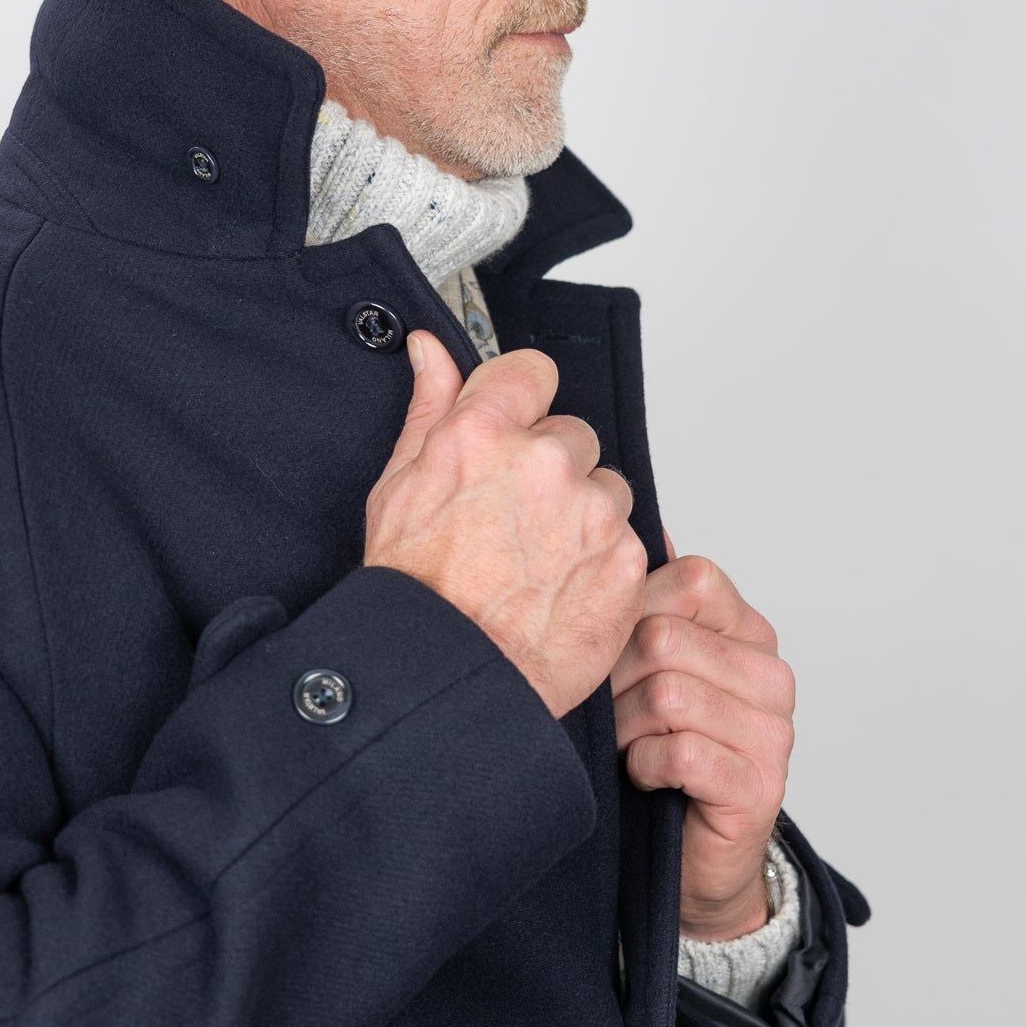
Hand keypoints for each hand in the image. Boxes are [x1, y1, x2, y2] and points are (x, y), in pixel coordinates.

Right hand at [364, 332, 649, 718]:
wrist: (448, 676)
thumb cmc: (416, 593)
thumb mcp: (399, 488)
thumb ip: (428, 408)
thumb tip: (431, 350)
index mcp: (483, 433)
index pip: (532, 372)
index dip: (522, 407)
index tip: (512, 439)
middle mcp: (545, 462)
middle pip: (571, 437)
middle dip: (550, 474)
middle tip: (513, 527)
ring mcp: (593, 511)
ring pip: (605, 490)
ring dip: (582, 518)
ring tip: (536, 567)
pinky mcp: (626, 559)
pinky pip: (625, 541)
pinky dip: (600, 565)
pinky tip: (558, 593)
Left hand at [609, 549, 796, 940]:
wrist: (690, 858)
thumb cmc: (658, 756)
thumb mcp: (644, 670)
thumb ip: (648, 601)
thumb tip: (638, 522)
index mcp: (748, 633)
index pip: (690, 578)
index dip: (630, 613)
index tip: (610, 655)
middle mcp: (771, 675)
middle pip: (664, 638)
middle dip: (615, 680)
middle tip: (608, 715)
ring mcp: (774, 732)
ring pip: (667, 694)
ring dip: (626, 729)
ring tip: (628, 748)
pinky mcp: (761, 784)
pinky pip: (681, 752)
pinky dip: (645, 767)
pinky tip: (647, 778)